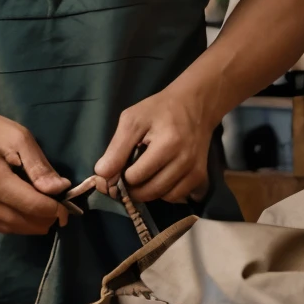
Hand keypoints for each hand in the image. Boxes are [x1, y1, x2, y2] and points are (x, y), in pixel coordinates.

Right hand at [0, 102, 70, 234]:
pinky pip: (1, 226)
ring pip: (13, 228)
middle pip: (24, 222)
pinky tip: (28, 210)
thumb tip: (60, 189)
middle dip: (46, 218)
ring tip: (47, 209)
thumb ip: (39, 165)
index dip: (54, 210)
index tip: (69, 207)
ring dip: (34, 223)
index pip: (32, 205)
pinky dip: (19, 222)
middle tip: (61, 208)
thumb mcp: (17, 137)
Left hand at [94, 77, 215, 203]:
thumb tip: (101, 175)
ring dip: (150, 191)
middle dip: (134, 188)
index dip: (122, 174)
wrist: (194, 105)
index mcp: (168, 143)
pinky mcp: (202, 177)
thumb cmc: (159, 110)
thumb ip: (117, 148)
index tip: (120, 167)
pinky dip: (167, 192)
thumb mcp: (132, 120)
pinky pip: (179, 197)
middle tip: (128, 175)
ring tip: (145, 174)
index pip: (136, 176)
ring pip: (165, 198)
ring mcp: (196, 170)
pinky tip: (162, 177)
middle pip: (150, 191)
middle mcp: (185, 161)